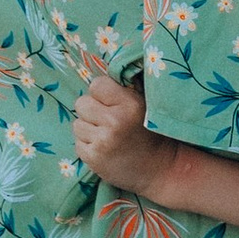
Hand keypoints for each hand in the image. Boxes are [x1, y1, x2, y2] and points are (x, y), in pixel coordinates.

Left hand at [71, 68, 169, 199]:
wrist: (160, 170)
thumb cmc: (151, 133)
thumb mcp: (146, 105)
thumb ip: (127, 87)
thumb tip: (108, 67)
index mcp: (129, 104)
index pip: (96, 85)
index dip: (102, 93)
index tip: (111, 102)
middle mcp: (114, 121)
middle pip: (81, 103)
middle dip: (92, 111)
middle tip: (107, 121)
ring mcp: (103, 141)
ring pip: (77, 124)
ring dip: (89, 129)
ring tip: (107, 136)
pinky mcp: (94, 158)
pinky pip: (78, 143)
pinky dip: (88, 146)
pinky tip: (105, 149)